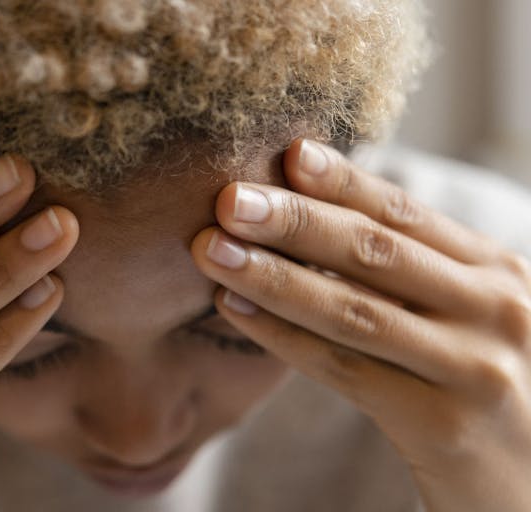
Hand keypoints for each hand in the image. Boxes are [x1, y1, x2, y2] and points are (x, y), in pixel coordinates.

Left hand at [192, 139, 530, 511]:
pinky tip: (235, 310)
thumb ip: (414, 269)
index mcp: (495, 270)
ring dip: (274, 277)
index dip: (344, 181)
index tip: (289, 153)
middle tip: (230, 200)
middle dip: (296, 222)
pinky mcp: (444, 424)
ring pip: (353, 310)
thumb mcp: (467, 312)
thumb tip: (310, 217)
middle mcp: (494, 308)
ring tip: (213, 251)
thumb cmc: (481, 382)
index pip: (406, 213)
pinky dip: (284, 337)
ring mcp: (474, 367)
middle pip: (376, 252)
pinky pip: (345, 370)